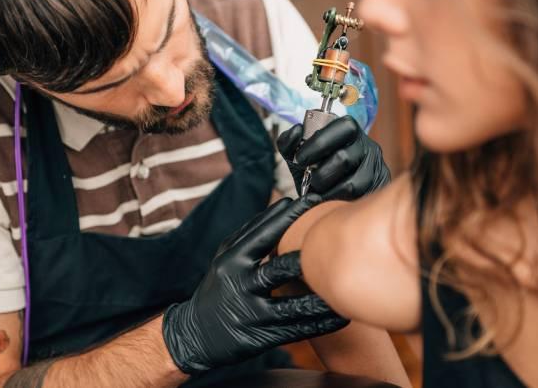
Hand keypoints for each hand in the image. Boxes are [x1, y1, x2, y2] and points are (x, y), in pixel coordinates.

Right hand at [162, 197, 348, 373]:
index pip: (263, 234)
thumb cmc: (218, 287)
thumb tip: (284, 205)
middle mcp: (239, 284)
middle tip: (333, 239)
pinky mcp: (258, 337)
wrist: (193, 334)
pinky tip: (339, 317)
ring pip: (292, 305)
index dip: (288, 216)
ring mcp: (249, 313)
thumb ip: (252, 234)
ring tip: (344, 285)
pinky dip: (319, 324)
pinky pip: (294, 330)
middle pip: (279, 268)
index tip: (312, 200)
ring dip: (320, 297)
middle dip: (307, 255)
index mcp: (232, 259)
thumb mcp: (226, 257)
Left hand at [278, 116, 390, 200]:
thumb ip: (289, 143)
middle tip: (309, 180)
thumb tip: (296, 131)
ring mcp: (376, 170)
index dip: (319, 142)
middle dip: (320, 173)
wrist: (329, 199)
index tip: (299, 159)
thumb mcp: (300, 157)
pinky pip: (355, 202)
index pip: (343, 127)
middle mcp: (368, 147)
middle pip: (343, 158)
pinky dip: (335, 201)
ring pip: (350, 184)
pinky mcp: (378, 191)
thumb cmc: (316, 172)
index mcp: (349, 132)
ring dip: (327, 190)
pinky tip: (328, 200)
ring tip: (318, 191)